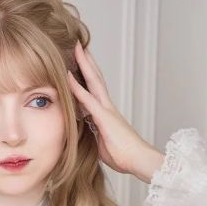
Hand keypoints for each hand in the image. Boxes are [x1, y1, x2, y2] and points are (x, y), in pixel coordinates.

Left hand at [67, 41, 163, 181]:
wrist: (138, 160)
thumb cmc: (123, 156)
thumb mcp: (102, 144)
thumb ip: (94, 135)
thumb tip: (86, 134)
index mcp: (106, 113)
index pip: (95, 89)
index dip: (87, 75)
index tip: (80, 63)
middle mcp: (107, 107)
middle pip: (96, 78)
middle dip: (87, 61)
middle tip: (79, 45)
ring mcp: (106, 110)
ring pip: (94, 81)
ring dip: (84, 64)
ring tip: (77, 48)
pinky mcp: (104, 117)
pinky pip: (88, 99)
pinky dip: (77, 87)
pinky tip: (68, 76)